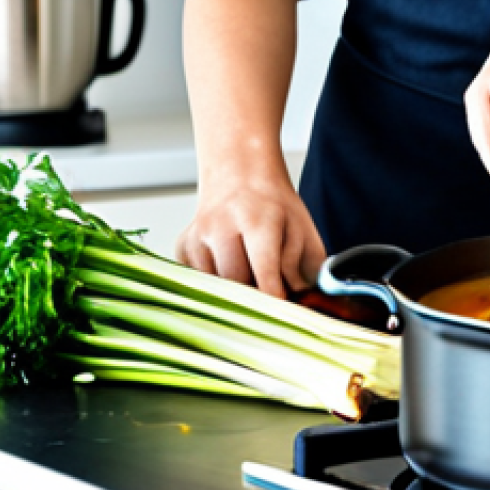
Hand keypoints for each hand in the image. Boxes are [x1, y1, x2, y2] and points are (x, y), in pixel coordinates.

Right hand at [176, 173, 326, 298]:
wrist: (239, 176)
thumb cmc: (274, 207)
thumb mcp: (303, 230)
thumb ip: (307, 268)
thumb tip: (303, 305)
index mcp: (256, 218)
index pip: (263, 269)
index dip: (274, 298)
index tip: (283, 312)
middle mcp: (221, 225)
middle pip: (237, 283)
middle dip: (256, 296)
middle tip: (270, 293)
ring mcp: (197, 236)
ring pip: (215, 288)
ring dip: (236, 291)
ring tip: (250, 272)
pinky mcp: (183, 247)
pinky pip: (200, 284)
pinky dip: (217, 286)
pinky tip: (229, 267)